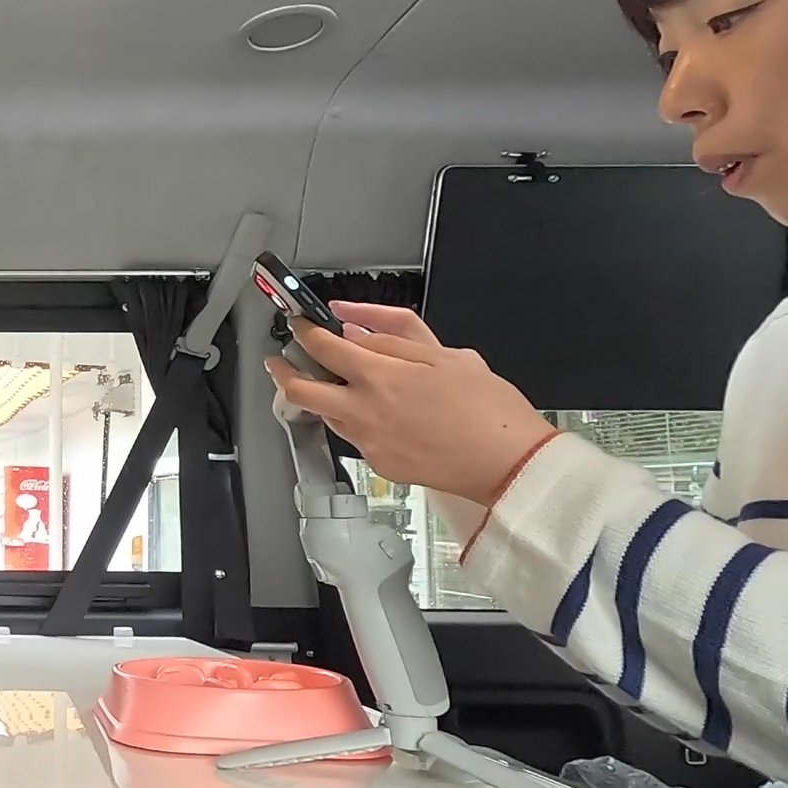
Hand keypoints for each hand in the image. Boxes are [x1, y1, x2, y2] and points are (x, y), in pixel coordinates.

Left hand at [263, 301, 557, 505]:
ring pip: (326, 415)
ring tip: (333, 385)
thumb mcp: (446, 354)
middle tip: (279, 360)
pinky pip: (354, 437)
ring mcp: (368, 441)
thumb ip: (393, 334)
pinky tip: (377, 415)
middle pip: (300, 391)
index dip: (303, 331)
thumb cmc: (488, 407)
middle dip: (282, 372)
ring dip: (321, 397)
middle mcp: (364, 410)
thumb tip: (353, 323)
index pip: (322, 346)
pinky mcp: (379, 465)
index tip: (299, 324)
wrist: (508, 464)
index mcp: (380, 376)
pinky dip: (355, 421)